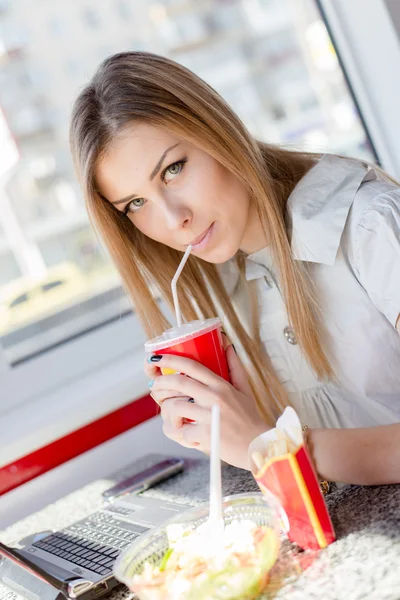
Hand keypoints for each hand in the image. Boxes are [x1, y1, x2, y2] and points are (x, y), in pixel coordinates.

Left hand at [144, 345, 266, 468]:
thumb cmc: (249, 419)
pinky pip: (181, 431)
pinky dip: (179, 433)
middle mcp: (214, 398)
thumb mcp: (244, 390)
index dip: (170, 360)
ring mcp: (209, 416)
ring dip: (167, 410)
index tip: (156, 358)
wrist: (258, 447)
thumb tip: (227, 346)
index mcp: (221, 385)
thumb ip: (234, 367)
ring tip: (171, 414)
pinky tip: (185, 433)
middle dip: (160, 382)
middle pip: (178, 383)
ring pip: (175, 406)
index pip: (192, 366)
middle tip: (154, 386)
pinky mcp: (205, 435)